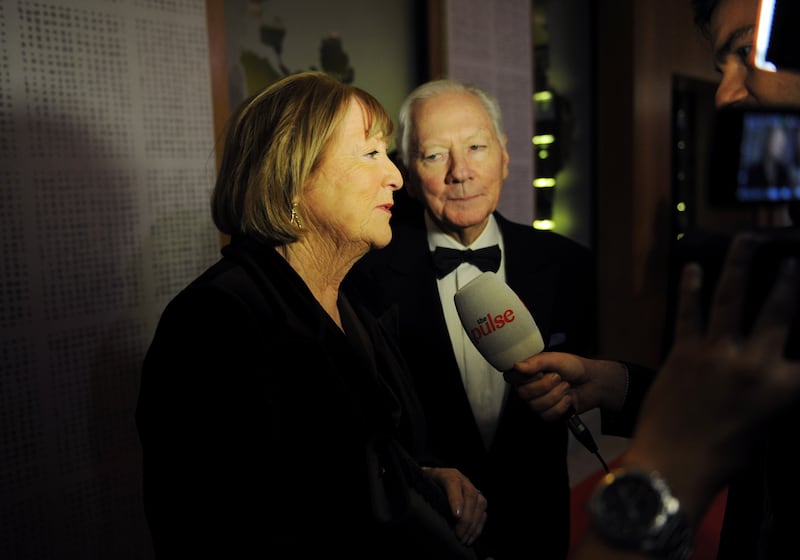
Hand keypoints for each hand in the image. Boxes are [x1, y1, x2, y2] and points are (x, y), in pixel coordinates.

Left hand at [424, 467, 486, 545]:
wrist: (436, 478)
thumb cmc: (428, 484)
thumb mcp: (423, 485)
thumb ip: (424, 492)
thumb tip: (423, 509)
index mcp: (447, 474)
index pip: (453, 483)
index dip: (456, 499)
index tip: (456, 516)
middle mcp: (462, 480)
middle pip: (470, 495)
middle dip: (466, 518)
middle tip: (459, 535)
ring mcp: (472, 488)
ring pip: (480, 503)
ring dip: (474, 524)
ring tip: (464, 539)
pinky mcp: (477, 498)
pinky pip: (483, 511)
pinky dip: (478, 526)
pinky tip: (471, 537)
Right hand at [504, 353, 627, 418]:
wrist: (593, 382)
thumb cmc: (574, 367)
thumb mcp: (556, 359)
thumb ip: (537, 362)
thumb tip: (517, 366)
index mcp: (528, 372)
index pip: (512, 377)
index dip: (525, 377)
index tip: (539, 372)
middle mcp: (529, 387)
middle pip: (524, 393)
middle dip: (546, 385)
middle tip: (558, 377)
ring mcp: (538, 401)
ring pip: (536, 405)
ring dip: (556, 395)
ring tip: (566, 387)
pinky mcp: (548, 414)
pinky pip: (547, 415)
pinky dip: (561, 406)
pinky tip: (567, 399)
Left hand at [570, 232, 799, 558]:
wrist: (671, 463)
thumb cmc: (722, 456)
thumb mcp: (764, 428)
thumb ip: (773, 394)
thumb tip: (777, 373)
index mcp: (781, 387)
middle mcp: (753, 362)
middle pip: (778, 312)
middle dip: (788, 282)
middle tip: (792, 259)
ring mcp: (715, 352)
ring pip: (731, 298)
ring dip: (740, 264)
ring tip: (748, 239)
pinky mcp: (682, 351)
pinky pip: (688, 312)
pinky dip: (690, 288)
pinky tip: (693, 268)